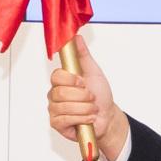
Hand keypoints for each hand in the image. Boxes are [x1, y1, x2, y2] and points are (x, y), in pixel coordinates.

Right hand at [46, 44, 130, 160]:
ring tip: (92, 109)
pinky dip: (82, 119)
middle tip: (91, 98)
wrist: (107, 116)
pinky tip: (88, 118)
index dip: (71, 80)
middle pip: (61, 93)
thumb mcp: (94, 72)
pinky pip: (65, 120)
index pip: (56, 76)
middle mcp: (55, 94)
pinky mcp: (57, 124)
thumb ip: (83, 55)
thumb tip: (76, 37)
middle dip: (83, 96)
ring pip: (65, 107)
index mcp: (61, 81)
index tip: (83, 82)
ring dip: (85, 109)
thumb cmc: (99, 94)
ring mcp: (54, 109)